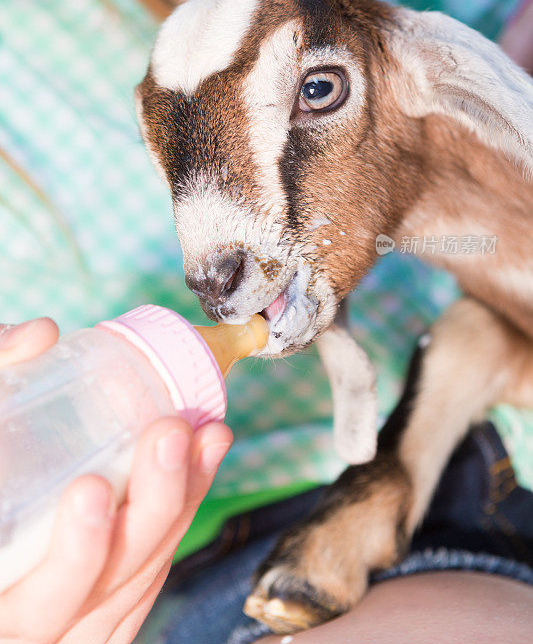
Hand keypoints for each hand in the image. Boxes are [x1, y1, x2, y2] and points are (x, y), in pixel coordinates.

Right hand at [0, 319, 232, 643]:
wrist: (5, 527)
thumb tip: (39, 335)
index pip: (33, 602)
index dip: (73, 554)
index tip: (92, 489)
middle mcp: (30, 625)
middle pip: (103, 589)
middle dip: (148, 510)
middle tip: (169, 435)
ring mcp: (71, 626)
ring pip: (137, 582)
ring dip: (179, 507)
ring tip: (206, 438)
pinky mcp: (101, 613)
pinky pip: (147, 577)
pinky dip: (176, 521)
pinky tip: (200, 466)